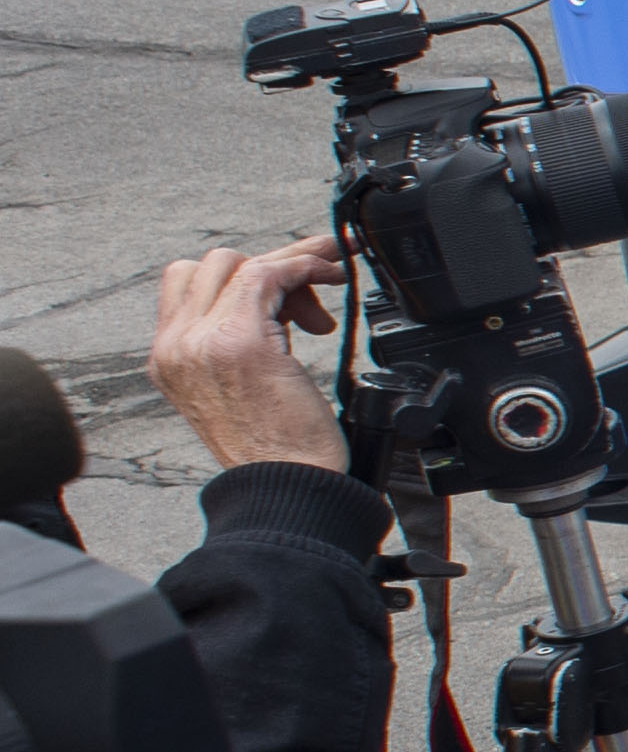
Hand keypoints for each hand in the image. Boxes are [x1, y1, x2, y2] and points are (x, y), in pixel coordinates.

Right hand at [151, 236, 349, 472]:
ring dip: (293, 264)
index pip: (189, 284)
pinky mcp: (240, 342)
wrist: (286, 487)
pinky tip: (332, 277)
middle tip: (314, 293)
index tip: (289, 289)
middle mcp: (175, 347)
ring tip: (329, 286)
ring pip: (239, 263)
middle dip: (270, 266)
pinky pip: (268, 275)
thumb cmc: (280, 449)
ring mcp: (200, 342)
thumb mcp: (241, 390)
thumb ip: (240, 346)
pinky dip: (305, 265)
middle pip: (213, 266)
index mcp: (170, 359)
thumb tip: (282, 306)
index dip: (242, 274)